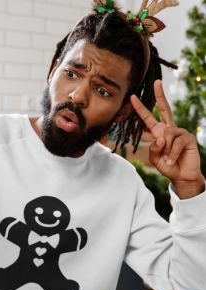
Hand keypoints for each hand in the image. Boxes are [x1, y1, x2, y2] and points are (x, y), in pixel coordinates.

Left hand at [130, 80, 204, 198]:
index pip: (148, 118)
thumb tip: (160, 137)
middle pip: (165, 109)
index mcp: (159, 132)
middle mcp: (169, 129)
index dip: (140, 108)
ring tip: (168, 159)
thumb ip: (154, 149)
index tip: (132, 97)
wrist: (181, 176)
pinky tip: (173, 159)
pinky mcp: (188, 138)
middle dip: (160, 95)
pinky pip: (175, 143)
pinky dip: (172, 154)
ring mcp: (180, 132)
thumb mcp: (155, 158)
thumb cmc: (167, 166)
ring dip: (165, 150)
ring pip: (167, 135)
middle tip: (157, 82)